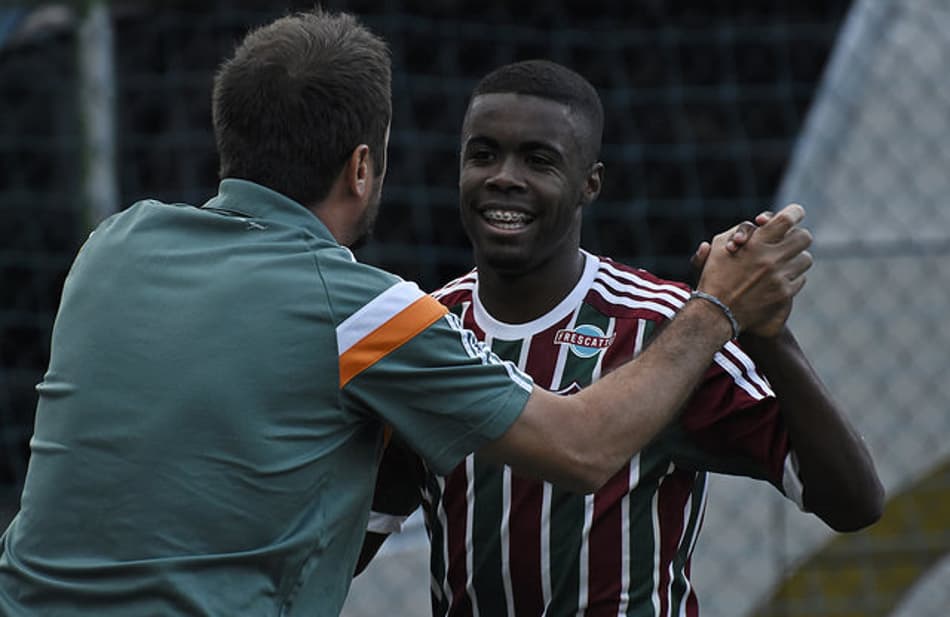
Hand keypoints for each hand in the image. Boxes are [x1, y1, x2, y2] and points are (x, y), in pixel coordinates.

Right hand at [696, 203, 811, 337]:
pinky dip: (791, 278)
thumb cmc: (715, 276)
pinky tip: (778, 281)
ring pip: (806, 259)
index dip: (794, 213)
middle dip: (797, 237)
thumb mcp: (719, 247)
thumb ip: (740, 230)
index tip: (795, 214)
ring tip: (783, 263)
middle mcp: (770, 258)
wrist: (717, 312)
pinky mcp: (784, 293)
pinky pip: (801, 279)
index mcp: (755, 242)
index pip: (787, 218)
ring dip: (796, 259)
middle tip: (790, 241)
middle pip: (804, 237)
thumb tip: (762, 222)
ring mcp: (779, 277)